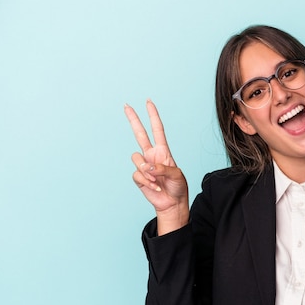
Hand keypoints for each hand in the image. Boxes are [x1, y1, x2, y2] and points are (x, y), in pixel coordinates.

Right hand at [125, 100, 189, 233]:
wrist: (172, 203)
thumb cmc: (178, 187)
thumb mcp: (176, 174)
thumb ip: (162, 167)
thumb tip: (146, 165)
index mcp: (163, 151)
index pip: (157, 130)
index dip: (153, 116)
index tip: (148, 102)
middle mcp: (151, 155)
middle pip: (140, 134)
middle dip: (133, 119)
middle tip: (126, 105)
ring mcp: (144, 165)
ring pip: (136, 159)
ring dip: (147, 171)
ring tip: (157, 180)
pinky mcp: (139, 177)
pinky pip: (137, 174)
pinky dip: (147, 182)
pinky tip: (155, 187)